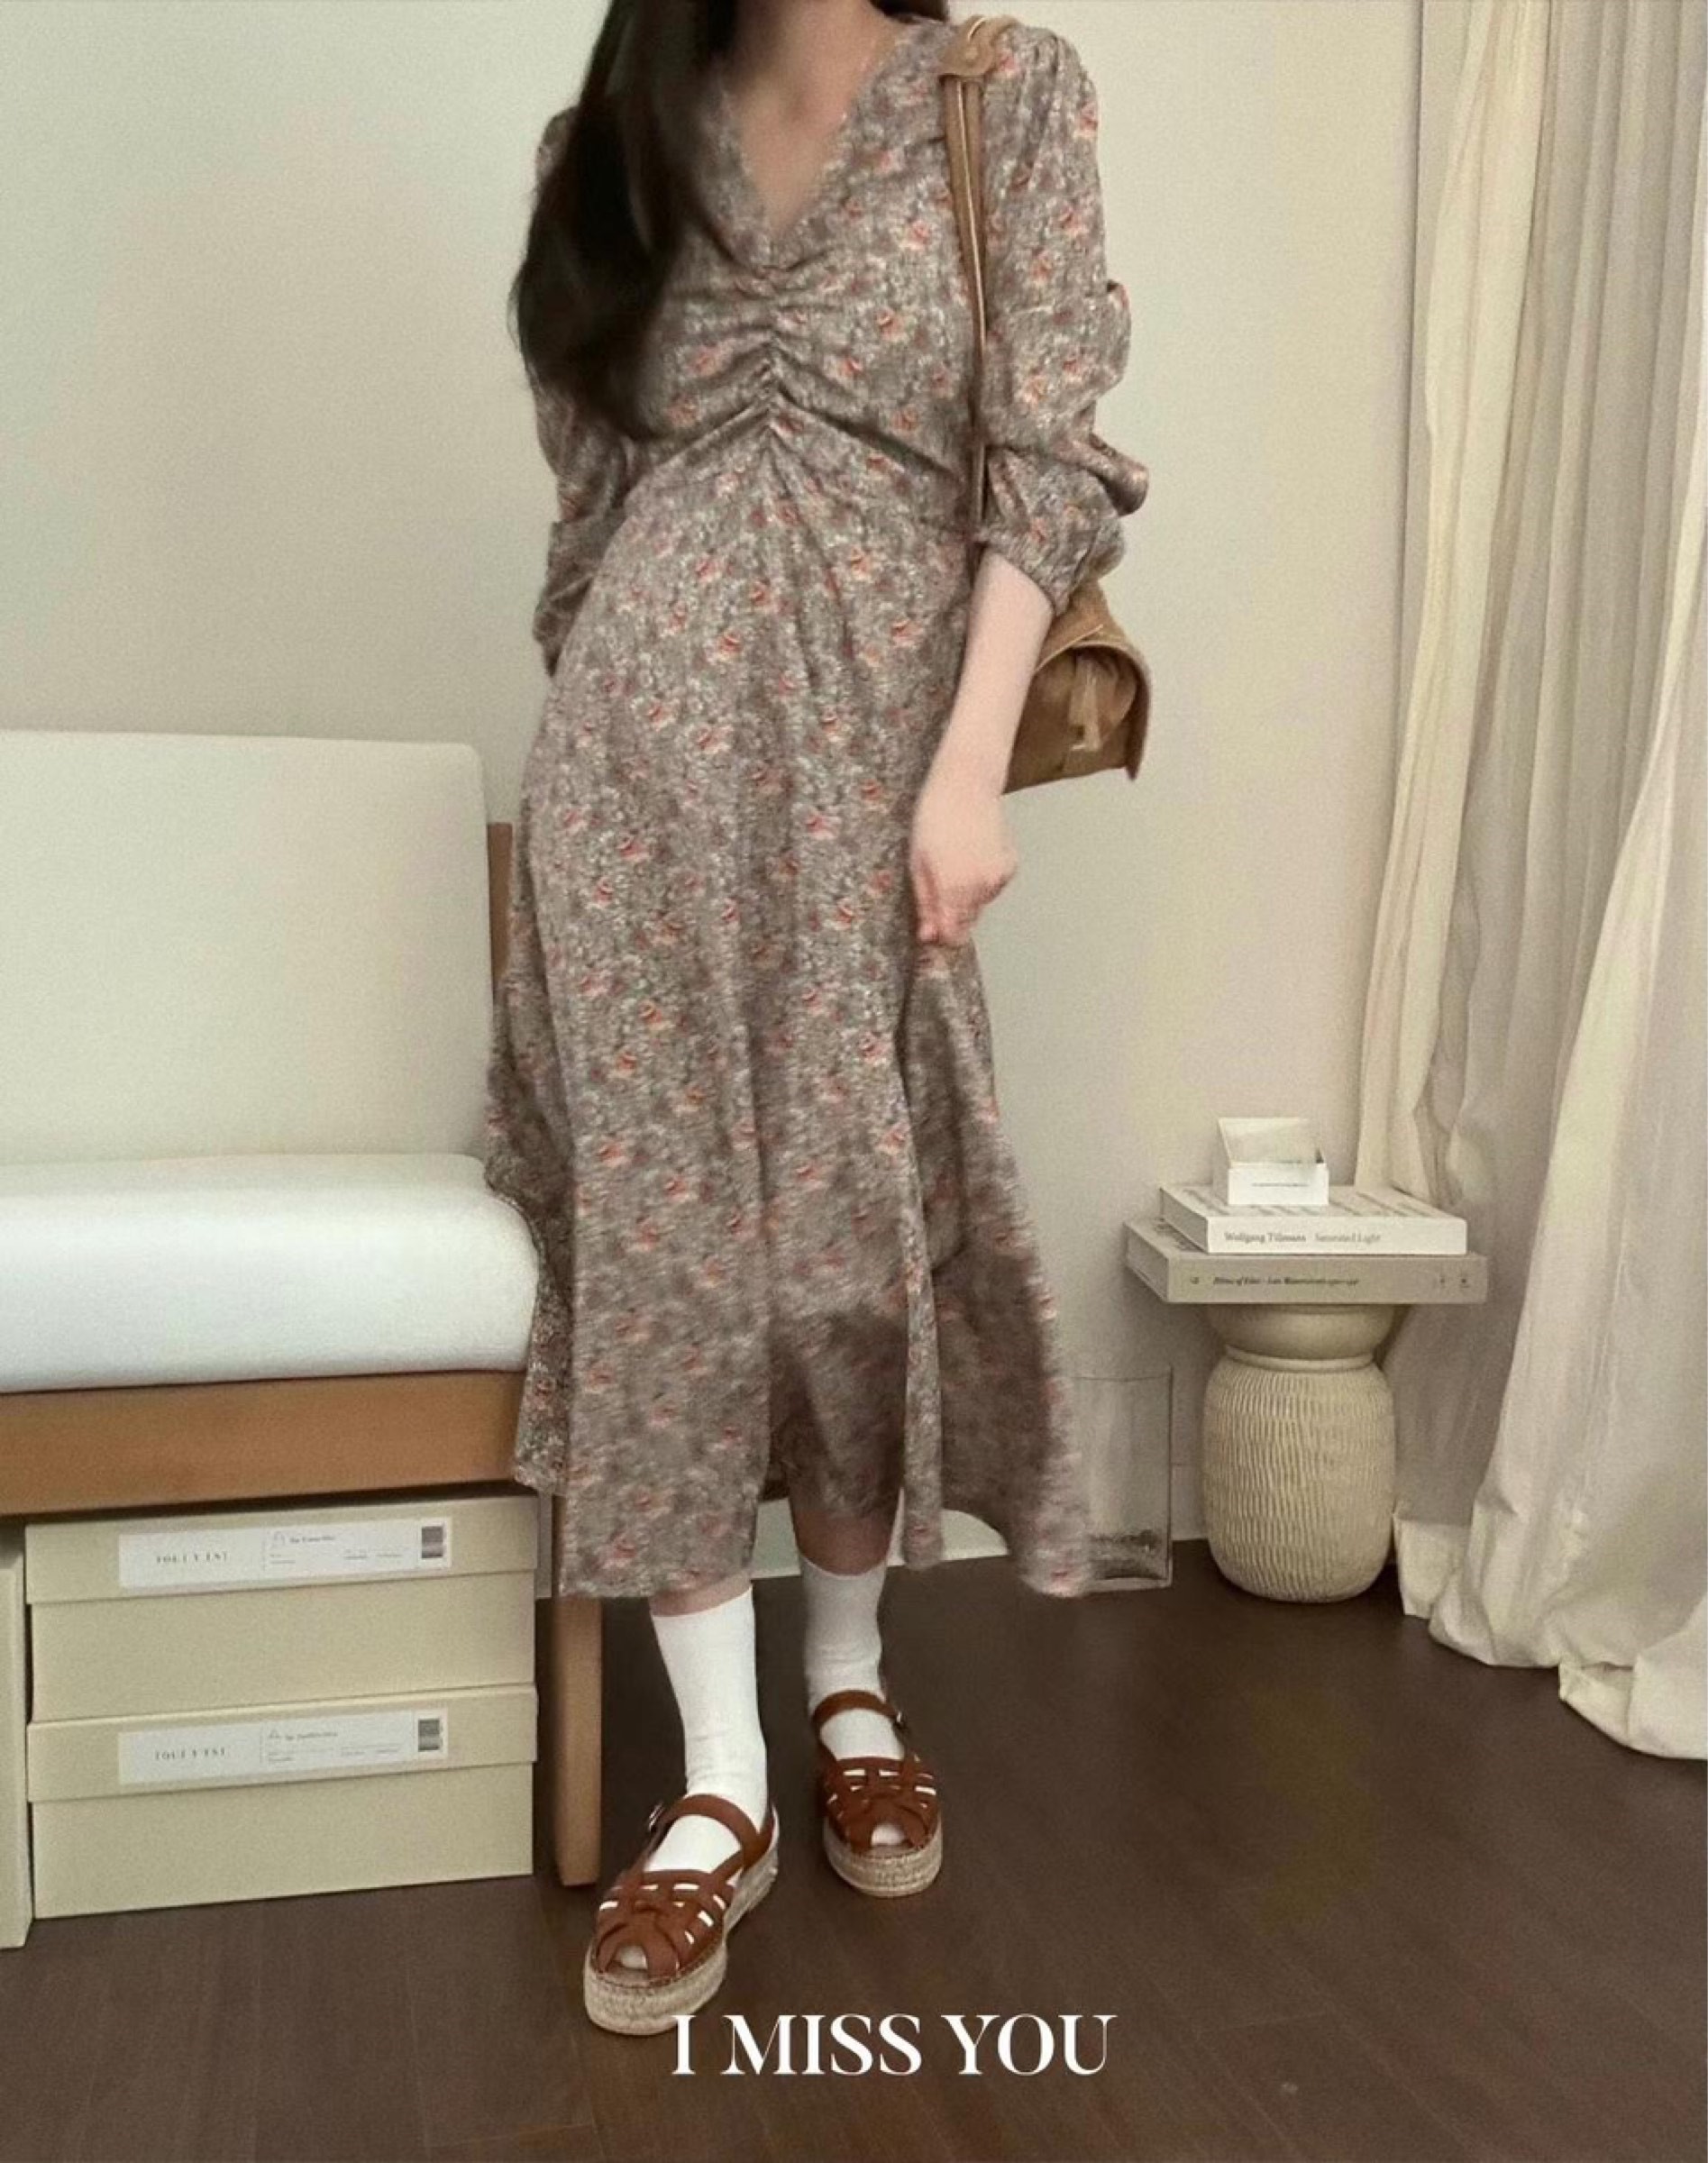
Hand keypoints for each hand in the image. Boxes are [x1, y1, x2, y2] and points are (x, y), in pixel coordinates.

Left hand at [909, 751, 1017, 945]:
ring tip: (954, 863)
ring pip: (980, 904)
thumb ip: (925, 904)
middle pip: (967, 921)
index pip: (954, 935)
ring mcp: (999, 877)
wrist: (966, 784)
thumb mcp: (917, 864)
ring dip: (966, 895)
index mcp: (954, 889)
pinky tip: (971, 856)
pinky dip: (982, 880)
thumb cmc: (934, 819)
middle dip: (951, 913)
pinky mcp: (1009, 866)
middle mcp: (981, 888)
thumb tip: (928, 937)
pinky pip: (992, 887)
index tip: (931, 927)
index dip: (941, 935)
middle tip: (937, 883)